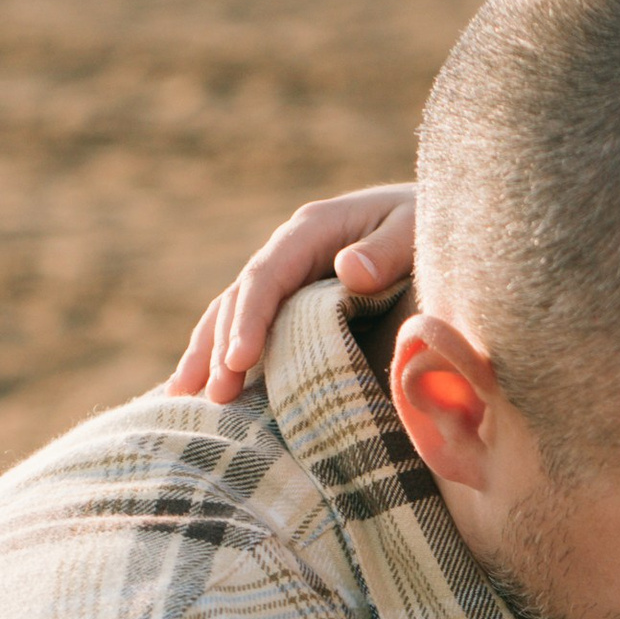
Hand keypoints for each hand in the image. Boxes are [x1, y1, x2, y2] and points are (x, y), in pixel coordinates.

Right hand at [168, 186, 419, 403]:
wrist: (436, 218)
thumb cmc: (430, 222)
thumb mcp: (416, 227)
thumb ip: (387, 249)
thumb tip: (349, 271)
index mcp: (313, 230)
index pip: (267, 276)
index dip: (250, 319)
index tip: (240, 361)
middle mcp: (290, 251)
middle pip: (241, 299)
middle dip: (221, 348)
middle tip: (214, 399)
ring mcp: (289, 276)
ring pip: (232, 313)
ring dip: (207, 355)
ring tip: (183, 399)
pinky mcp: (296, 301)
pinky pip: (254, 327)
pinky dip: (224, 356)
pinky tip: (203, 388)